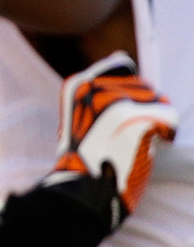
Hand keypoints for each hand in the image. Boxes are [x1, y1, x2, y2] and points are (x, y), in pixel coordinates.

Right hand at [48, 51, 176, 222]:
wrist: (85, 191)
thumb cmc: (89, 158)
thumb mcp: (82, 117)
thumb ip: (100, 89)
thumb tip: (120, 55)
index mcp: (77, 85)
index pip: (121, 65)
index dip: (130, 93)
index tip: (124, 116)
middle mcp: (93, 86)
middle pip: (144, 85)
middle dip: (145, 110)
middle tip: (128, 137)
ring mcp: (114, 101)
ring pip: (159, 99)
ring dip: (156, 122)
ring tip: (138, 142)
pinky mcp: (135, 117)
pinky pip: (169, 116)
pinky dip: (166, 133)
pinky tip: (151, 145)